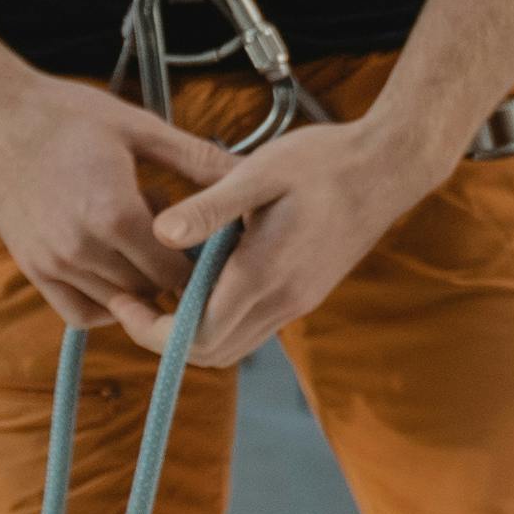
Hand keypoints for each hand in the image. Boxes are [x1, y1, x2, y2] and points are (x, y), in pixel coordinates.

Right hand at [0, 65, 229, 335]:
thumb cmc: (66, 115)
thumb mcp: (138, 127)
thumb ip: (196, 158)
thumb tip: (249, 173)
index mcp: (113, 213)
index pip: (176, 270)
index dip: (201, 263)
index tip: (213, 246)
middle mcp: (81, 247)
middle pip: (151, 289)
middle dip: (174, 273)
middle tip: (184, 243)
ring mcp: (53, 263)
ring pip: (119, 303)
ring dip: (141, 285)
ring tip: (145, 245)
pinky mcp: (33, 268)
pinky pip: (80, 313)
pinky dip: (107, 305)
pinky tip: (119, 275)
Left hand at [144, 104, 465, 369]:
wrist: (388, 166)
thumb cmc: (323, 162)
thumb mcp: (259, 172)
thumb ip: (209, 208)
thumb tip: (159, 233)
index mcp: (263, 275)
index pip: (195, 336)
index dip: (151, 330)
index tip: (125, 300)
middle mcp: (282, 301)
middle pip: (210, 352)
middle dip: (164, 337)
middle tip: (132, 300)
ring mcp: (296, 303)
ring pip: (232, 346)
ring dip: (191, 333)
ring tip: (159, 292)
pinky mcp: (304, 295)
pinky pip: (252, 328)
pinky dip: (218, 320)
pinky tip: (200, 282)